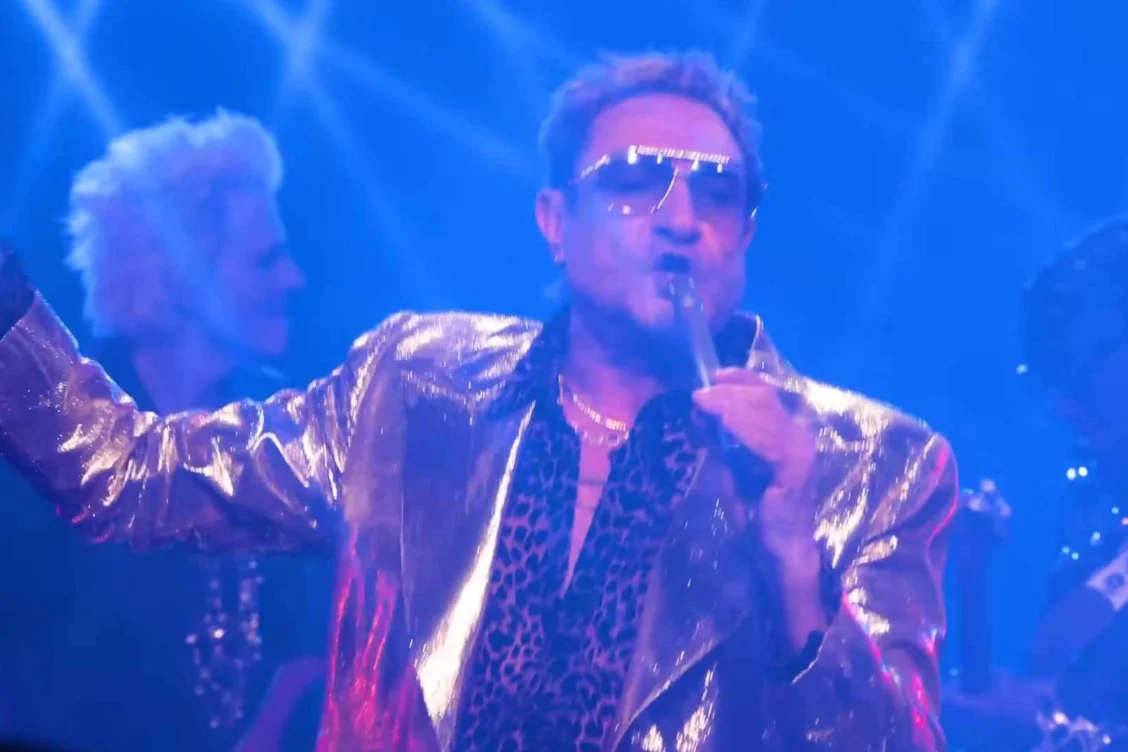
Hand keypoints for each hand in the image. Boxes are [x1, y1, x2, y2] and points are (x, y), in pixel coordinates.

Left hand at [692, 368, 817, 564]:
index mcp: (784, 432)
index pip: (764, 394)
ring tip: (704, 404)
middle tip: (698, 396)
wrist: (778, 550)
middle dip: (727, 393)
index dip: (740, 379)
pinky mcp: (796, 465)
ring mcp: (800, 448)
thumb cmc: (756, 512)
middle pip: (762, 398)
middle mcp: (797, 434)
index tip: (713, 376)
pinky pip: (766, 439)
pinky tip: (722, 422)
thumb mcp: (731, 469)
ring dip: (729, 406)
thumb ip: (720, 443)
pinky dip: (742, 427)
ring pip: (763, 413)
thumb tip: (700, 414)